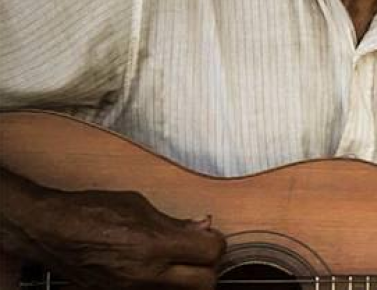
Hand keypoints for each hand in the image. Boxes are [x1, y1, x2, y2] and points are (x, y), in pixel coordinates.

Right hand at [16, 188, 224, 288]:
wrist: (50, 232)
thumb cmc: (91, 212)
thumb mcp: (139, 206)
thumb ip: (175, 221)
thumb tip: (205, 226)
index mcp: (154, 244)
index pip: (211, 252)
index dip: (215, 242)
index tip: (209, 237)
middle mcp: (145, 273)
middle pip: (204, 283)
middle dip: (208, 268)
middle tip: (199, 254)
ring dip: (185, 279)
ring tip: (175, 261)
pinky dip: (161, 284)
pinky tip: (153, 269)